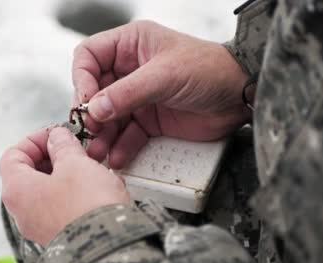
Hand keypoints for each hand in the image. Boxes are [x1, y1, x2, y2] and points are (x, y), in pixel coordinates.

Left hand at [0, 127, 130, 245]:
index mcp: (17, 190)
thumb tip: (57, 138)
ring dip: (71, 176)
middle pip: (30, 174)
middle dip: (55, 158)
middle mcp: (23, 212)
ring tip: (94, 171)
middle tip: (77, 151)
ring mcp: (40, 228)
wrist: (108, 251)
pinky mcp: (61, 237)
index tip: (57, 136)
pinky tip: (102, 191)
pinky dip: (80, 196)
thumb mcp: (75, 163)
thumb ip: (63, 146)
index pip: (12, 156)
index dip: (34, 141)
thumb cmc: (87, 207)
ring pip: (50, 192)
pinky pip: (65, 210)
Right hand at [72, 20, 249, 168]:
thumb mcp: (166, 76)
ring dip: (101, 135)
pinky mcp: (149, 120)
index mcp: (131, 45)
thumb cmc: (210, 69)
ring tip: (98, 151)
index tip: (84, 102)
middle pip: (95, 91)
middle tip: (90, 130)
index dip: (81, 78)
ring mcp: (139, 97)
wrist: (241, 97)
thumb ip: (128, 93)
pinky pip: (126, 134)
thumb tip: (96, 108)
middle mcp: (130, 70)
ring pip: (108, 117)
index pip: (89, 56)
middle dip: (90, 113)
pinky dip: (120, 146)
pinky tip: (118, 156)